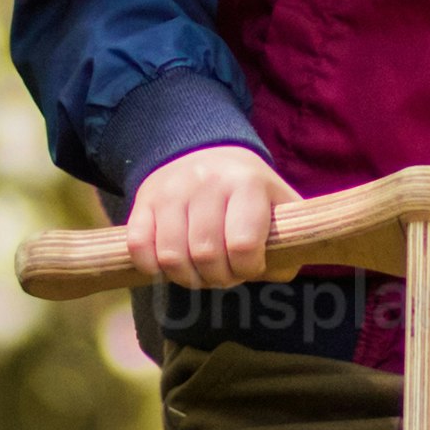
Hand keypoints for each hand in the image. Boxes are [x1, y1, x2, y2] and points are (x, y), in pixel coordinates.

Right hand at [124, 141, 296, 282]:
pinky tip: (171, 263)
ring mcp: (170, 189)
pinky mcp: (144, 200)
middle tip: (225, 274)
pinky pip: (139, 246)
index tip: (250, 267)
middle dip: (218, 278)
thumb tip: (276, 272)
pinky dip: (153, 266)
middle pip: (206, 255)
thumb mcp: (278, 204)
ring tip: (200, 271)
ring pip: (170, 256)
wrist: (204, 150)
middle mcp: (206, 181)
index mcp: (246, 183)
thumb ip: (289, 241)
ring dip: (187, 277)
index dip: (248, 269)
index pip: (243, 245)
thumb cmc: (248, 190)